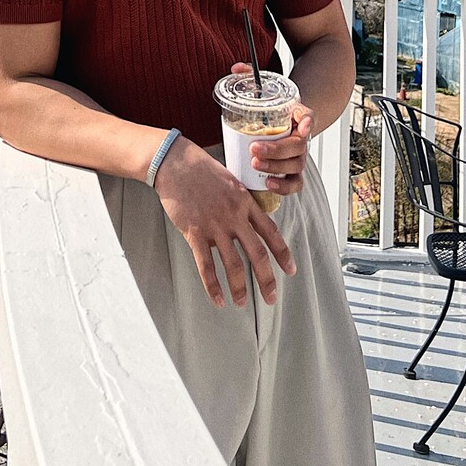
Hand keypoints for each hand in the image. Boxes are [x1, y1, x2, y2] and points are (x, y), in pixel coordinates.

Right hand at [153, 137, 295, 308]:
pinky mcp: (195, 232)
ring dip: (240, 288)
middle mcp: (234, 216)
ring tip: (241, 303)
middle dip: (266, 280)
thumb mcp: (229, 180)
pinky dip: (213, 286)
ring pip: (234, 264)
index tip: (291, 271)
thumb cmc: (200, 169)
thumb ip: (240, 202)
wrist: (174, 163)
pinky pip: (206, 266)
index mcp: (245, 202)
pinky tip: (218, 299)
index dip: (283, 254)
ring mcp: (215, 225)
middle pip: (257, 254)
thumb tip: (247, 222)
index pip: (271, 232)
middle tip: (271, 299)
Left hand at [230, 62, 312, 196]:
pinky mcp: (292, 172)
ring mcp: (298, 156)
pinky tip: (268, 184)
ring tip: (255, 163)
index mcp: (299, 116)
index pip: (309, 115)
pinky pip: (295, 183)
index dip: (307, 120)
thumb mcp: (266, 91)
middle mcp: (302, 137)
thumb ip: (251, 77)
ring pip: (295, 166)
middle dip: (276, 150)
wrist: (285, 122)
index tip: (302, 125)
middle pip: (298, 147)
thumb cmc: (273, 108)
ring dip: (276, 168)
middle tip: (254, 148)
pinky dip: (284, 187)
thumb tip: (236, 68)